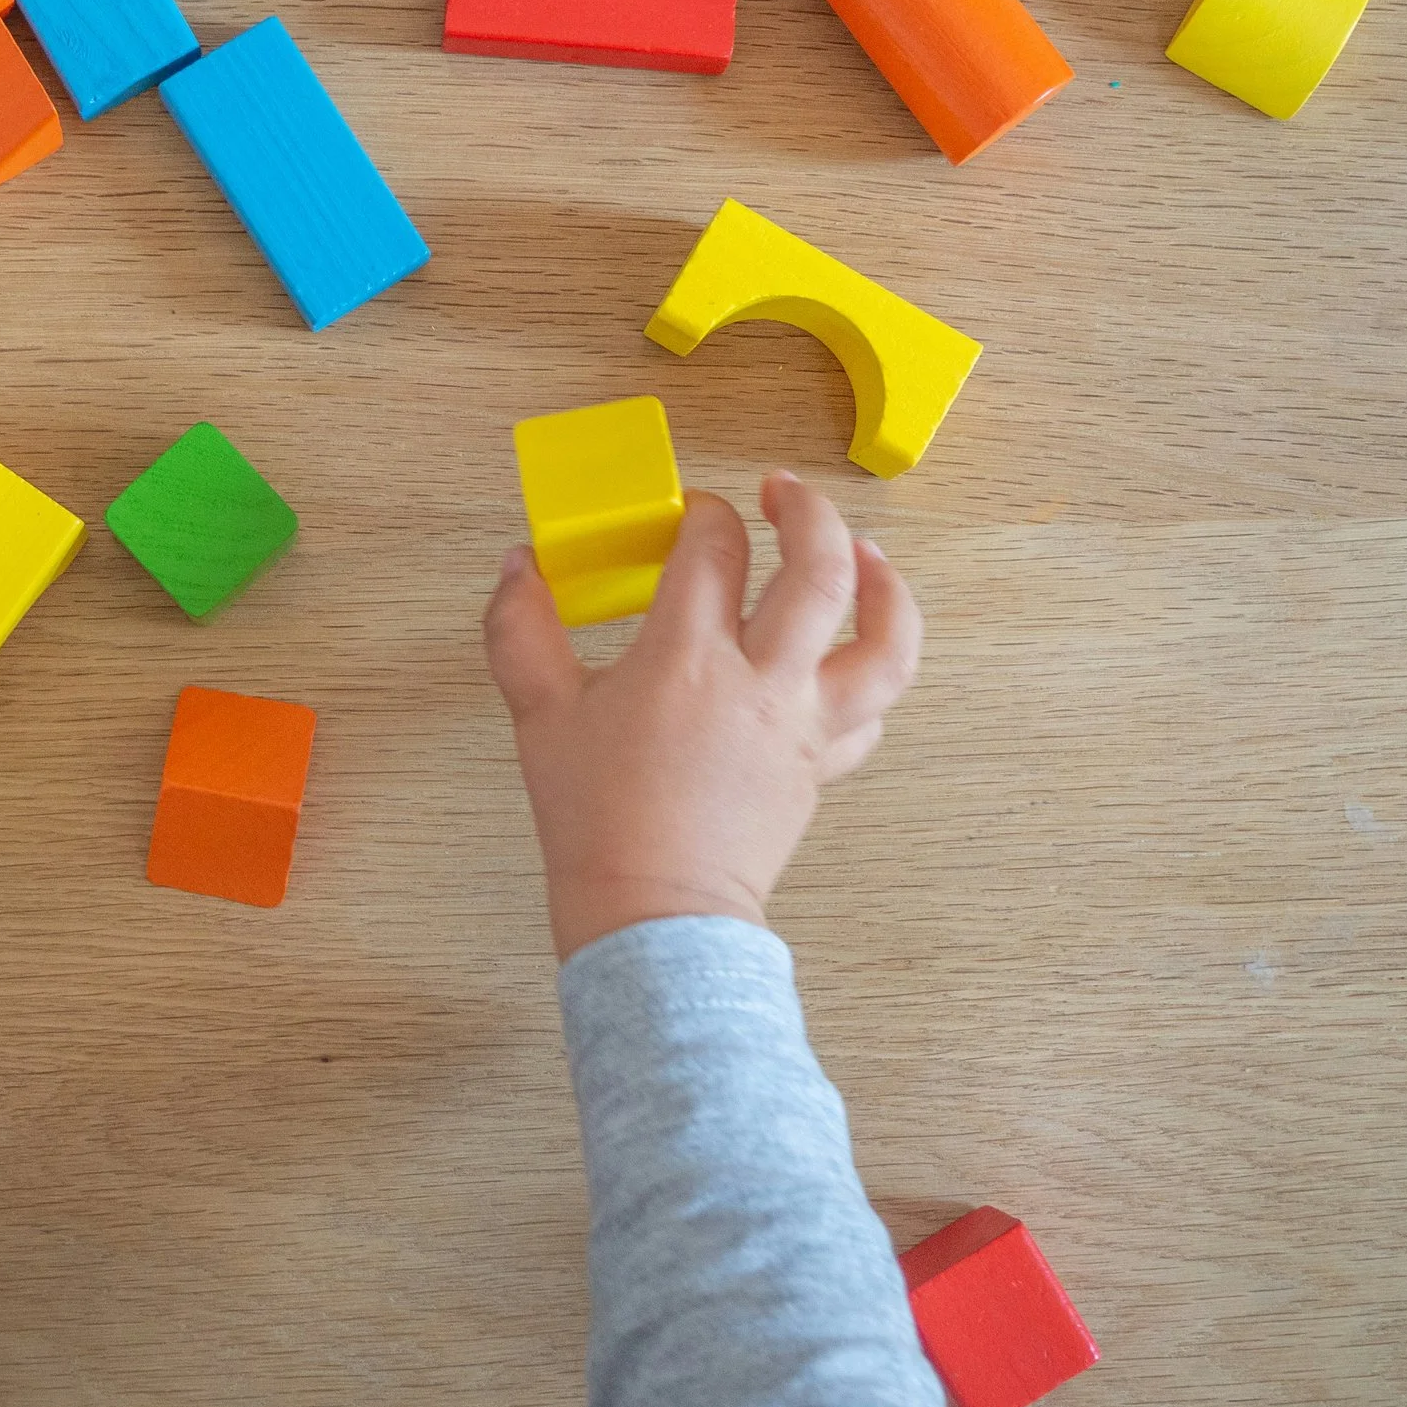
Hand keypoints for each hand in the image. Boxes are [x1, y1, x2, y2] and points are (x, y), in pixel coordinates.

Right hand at [484, 471, 921, 959]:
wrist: (652, 914)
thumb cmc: (596, 821)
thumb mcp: (539, 715)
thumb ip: (521, 630)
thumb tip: (520, 568)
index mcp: (685, 658)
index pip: (713, 549)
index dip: (702, 514)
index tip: (688, 515)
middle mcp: (760, 682)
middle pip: (819, 570)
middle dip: (807, 514)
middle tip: (782, 493)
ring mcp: (803, 726)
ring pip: (884, 641)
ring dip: (886, 587)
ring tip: (868, 556)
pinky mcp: (820, 767)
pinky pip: (872, 712)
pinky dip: (873, 673)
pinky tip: (853, 652)